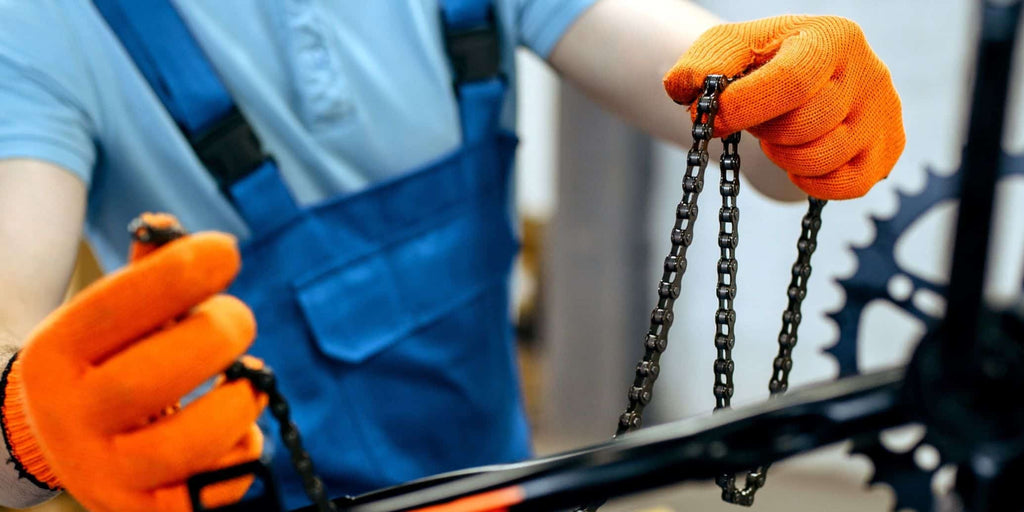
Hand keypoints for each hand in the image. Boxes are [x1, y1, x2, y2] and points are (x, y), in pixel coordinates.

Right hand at [5, 227, 265, 511]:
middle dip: (219, 334)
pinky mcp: (145, 511)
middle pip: (156, 378)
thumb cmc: (110, 357)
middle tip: (238, 319)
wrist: (69, 437)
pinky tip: (236, 425)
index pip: (116, 307)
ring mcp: (105, 475)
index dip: (180, 273)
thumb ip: (146, 269)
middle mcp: (70, 421)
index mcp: (55, 355)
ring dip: (239, 399)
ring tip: (245, 378)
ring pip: (188, 444)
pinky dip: (243, 449)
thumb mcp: (114, 312)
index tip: (226, 250)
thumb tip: (169, 229)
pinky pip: (213, 487)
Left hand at [663, 15, 904, 199]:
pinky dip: (812, 181)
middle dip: (764, 131)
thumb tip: (687, 89)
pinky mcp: (887, 150)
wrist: (800, 78)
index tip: (710, 117)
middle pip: (805, 125)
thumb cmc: (762, 62)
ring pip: (823, 158)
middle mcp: (869, 72)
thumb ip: (702, 63)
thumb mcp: (729, 48)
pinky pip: (846, 185)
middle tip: (755, 121)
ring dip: (784, 155)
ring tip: (778, 135)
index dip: (743, 107)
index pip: (791, 81)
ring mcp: (883, 114)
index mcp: (831, 37)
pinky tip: (797, 160)